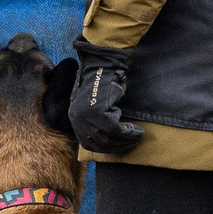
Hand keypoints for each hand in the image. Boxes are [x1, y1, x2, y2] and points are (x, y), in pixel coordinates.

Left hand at [70, 40, 144, 154]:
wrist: (104, 65)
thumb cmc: (103, 84)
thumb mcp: (95, 106)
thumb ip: (96, 122)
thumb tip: (110, 141)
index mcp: (74, 119)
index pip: (88, 145)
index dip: (106, 149)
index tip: (120, 147)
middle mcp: (77, 119)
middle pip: (100, 143)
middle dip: (119, 146)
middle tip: (133, 143)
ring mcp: (86, 116)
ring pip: (108, 137)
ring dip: (126, 139)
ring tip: (138, 136)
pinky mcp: (98, 112)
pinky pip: (116, 129)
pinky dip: (128, 131)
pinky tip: (137, 130)